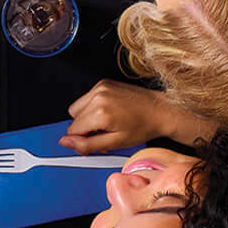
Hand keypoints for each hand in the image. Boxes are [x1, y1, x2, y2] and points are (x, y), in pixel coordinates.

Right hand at [61, 79, 183, 153]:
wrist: (161, 110)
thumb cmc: (143, 127)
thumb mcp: (115, 143)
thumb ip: (87, 144)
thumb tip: (66, 142)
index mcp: (100, 112)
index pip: (73, 130)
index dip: (82, 140)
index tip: (94, 143)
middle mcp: (98, 96)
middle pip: (73, 118)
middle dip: (85, 129)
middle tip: (103, 134)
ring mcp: (101, 87)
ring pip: (77, 108)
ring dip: (87, 118)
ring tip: (106, 123)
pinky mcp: (104, 83)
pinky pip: (87, 98)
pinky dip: (93, 107)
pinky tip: (109, 113)